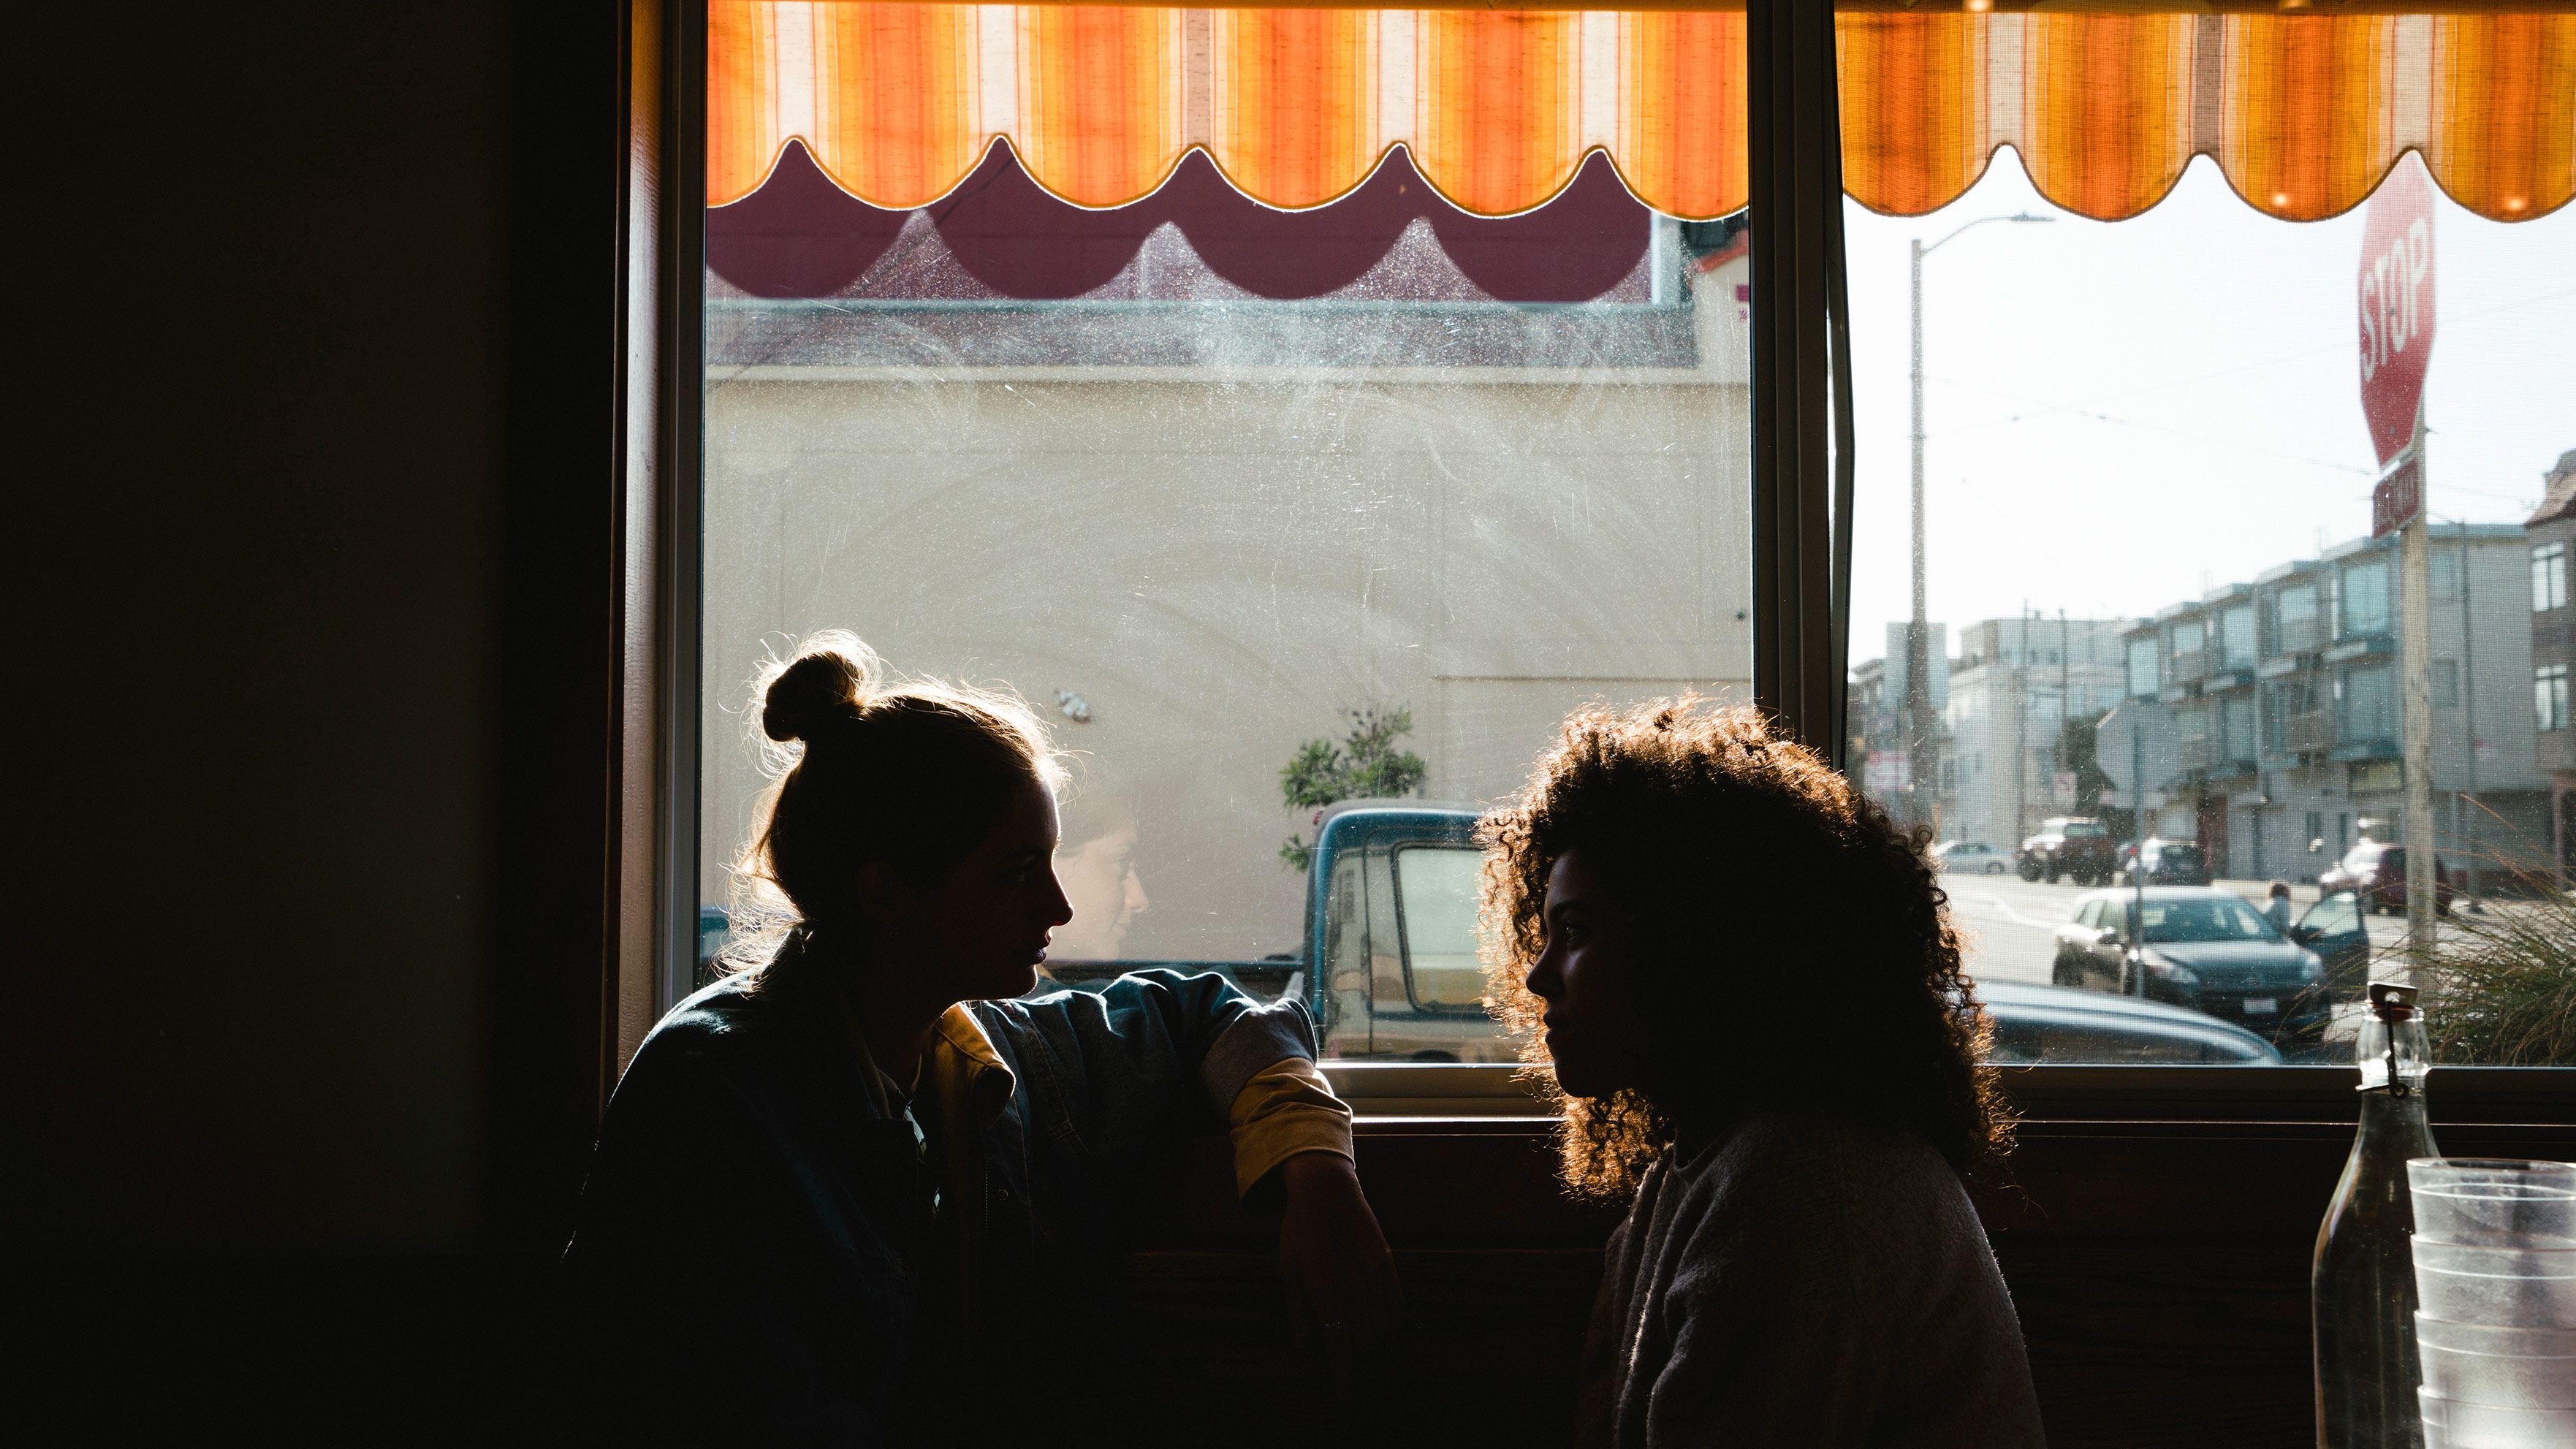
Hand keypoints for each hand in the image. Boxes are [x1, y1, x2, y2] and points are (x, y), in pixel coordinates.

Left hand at [1275, 1152, 1400, 1402]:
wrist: (1328, 1189)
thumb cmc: (1299, 1230)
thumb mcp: (1286, 1269)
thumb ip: (1296, 1311)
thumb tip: (1303, 1348)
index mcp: (1324, 1291)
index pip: (1340, 1348)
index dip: (1345, 1380)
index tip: (1349, 1402)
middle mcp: (1354, 1287)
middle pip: (1365, 1345)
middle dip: (1360, 1365)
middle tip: (1351, 1369)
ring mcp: (1374, 1276)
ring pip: (1385, 1330)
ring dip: (1376, 1348)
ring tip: (1366, 1351)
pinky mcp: (1388, 1264)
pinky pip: (1398, 1307)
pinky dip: (1392, 1325)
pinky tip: (1381, 1329)